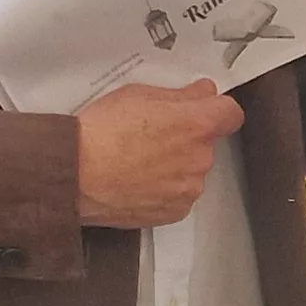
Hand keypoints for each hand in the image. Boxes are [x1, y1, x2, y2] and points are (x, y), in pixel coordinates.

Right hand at [75, 79, 245, 229]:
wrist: (75, 175)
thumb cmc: (100, 133)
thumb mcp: (137, 94)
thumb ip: (179, 95)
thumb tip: (200, 93)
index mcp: (196, 125)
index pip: (230, 113)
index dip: (215, 108)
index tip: (201, 108)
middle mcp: (200, 158)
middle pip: (206, 142)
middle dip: (186, 137)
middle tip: (151, 134)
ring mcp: (188, 188)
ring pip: (191, 170)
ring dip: (175, 164)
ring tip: (138, 160)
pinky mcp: (174, 211)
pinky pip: (178, 195)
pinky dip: (163, 188)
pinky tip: (137, 179)